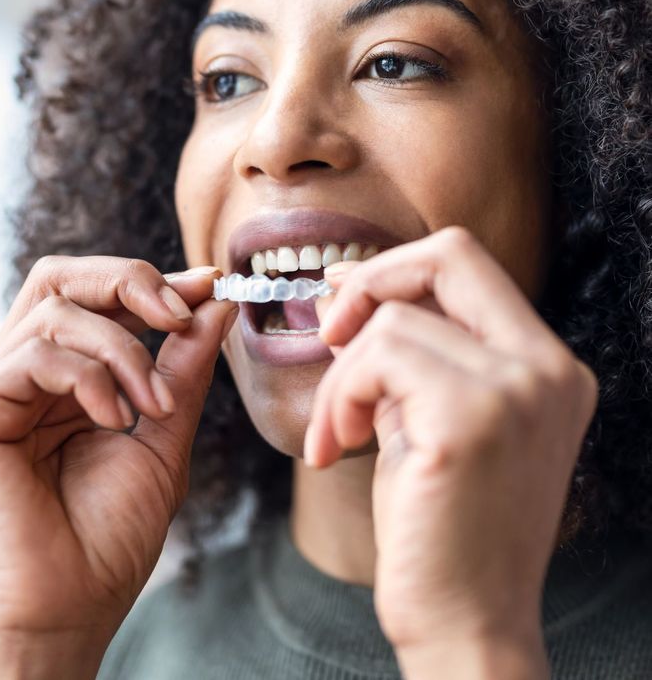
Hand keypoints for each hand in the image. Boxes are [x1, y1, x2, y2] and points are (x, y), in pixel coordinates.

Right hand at [0, 256, 236, 675]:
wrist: (72, 604)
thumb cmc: (114, 531)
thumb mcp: (166, 433)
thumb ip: (184, 367)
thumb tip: (215, 305)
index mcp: (73, 377)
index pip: (100, 297)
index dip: (154, 281)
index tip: (210, 284)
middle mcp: (32, 374)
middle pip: (64, 277)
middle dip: (130, 281)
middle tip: (178, 313)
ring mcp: (0, 390)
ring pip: (56, 309)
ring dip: (123, 347)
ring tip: (153, 403)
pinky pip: (34, 356)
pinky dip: (88, 378)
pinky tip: (114, 420)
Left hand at [306, 227, 597, 675]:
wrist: (466, 621)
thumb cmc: (440, 524)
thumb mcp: (429, 419)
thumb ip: (406, 353)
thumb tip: (345, 290)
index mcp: (545, 365)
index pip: (469, 264)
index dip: (397, 269)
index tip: (345, 303)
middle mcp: (547, 368)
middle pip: (448, 254)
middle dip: (370, 280)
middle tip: (329, 331)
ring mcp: (518, 390)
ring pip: (391, 321)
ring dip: (341, 376)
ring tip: (337, 431)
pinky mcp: (471, 419)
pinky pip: (377, 359)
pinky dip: (341, 397)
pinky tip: (336, 445)